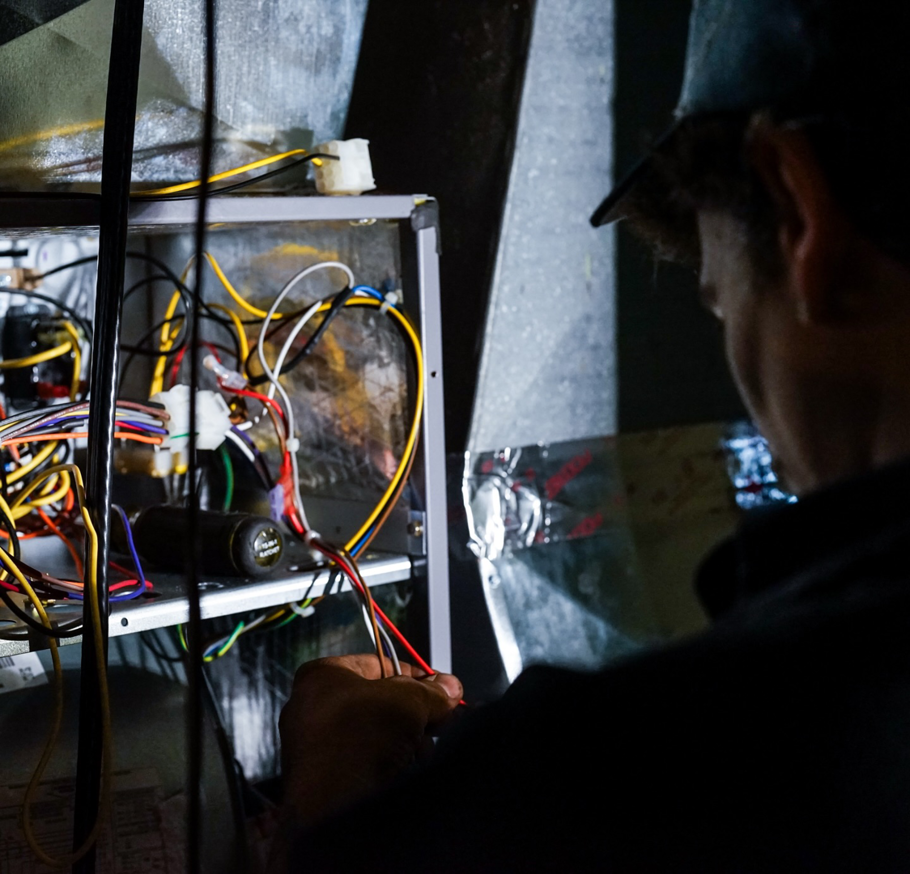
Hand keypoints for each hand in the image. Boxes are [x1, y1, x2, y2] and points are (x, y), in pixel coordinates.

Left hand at [278, 654, 462, 827]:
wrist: (332, 806)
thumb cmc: (356, 739)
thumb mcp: (407, 700)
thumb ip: (431, 691)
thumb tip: (449, 687)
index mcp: (322, 676)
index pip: (379, 664)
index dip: (414, 676)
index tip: (440, 689)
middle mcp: (313, 707)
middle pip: (381, 702)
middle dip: (414, 715)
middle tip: (438, 721)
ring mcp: (318, 746)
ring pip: (378, 735)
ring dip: (407, 743)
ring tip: (420, 752)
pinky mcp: (327, 779)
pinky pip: (368, 763)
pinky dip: (391, 766)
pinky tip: (405, 771)